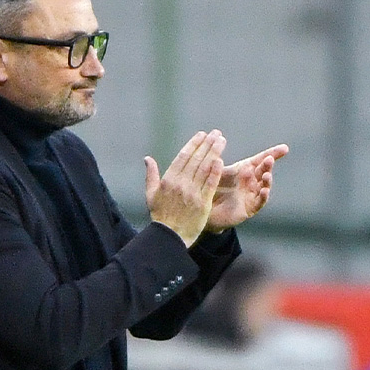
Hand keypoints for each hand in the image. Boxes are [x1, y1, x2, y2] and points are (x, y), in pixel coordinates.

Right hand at [145, 130, 225, 245]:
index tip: (202, 134)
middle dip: (207, 144)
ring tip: (221, 141)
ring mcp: (192, 193)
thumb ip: (151, 175)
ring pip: (204, 168)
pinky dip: (215, 171)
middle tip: (216, 133)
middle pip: (196, 159)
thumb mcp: (151, 195)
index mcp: (168, 180)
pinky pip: (210, 184)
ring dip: (214, 152)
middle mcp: (180, 184)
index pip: (183, 157)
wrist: (169, 237)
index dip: (193, 144)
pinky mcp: (202, 203)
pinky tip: (221, 160)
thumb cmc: (160, 216)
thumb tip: (147, 159)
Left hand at [205, 143, 288, 231]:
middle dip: (268, 165)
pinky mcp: (249, 208)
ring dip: (267, 181)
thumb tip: (216, 141)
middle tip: (269, 159)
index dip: (273, 153)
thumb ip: (217, 158)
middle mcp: (251, 182)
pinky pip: (259, 203)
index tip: (284, 148)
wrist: (205, 209)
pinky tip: (264, 191)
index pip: (260, 159)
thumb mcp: (214, 171)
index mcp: (245, 170)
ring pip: (264, 186)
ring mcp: (251, 195)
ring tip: (267, 175)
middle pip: (263, 171)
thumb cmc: (211, 188)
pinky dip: (263, 197)